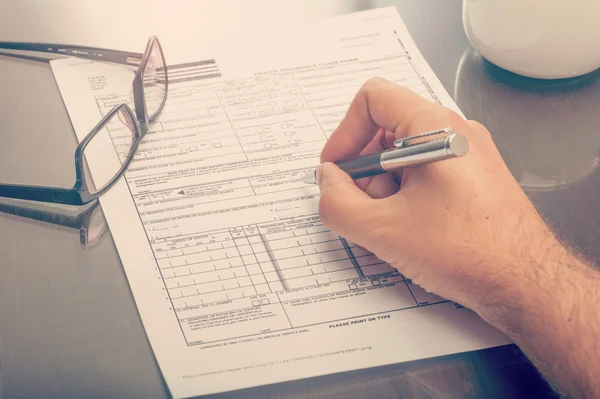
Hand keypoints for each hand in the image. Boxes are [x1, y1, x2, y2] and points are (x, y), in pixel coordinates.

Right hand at [317, 77, 554, 312]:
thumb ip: (337, 203)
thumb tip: (327, 183)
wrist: (524, 282)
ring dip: (384, 182)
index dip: (344, 132)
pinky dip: (406, 190)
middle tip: (358, 201)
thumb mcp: (383, 230)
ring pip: (406, 151)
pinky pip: (427, 168)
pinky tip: (409, 225)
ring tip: (389, 220)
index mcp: (434, 128)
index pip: (373, 98)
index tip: (337, 166)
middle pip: (387, 127)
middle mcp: (455, 131)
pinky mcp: (473, 175)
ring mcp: (468, 153)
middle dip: (363, 165)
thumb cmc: (469, 251)